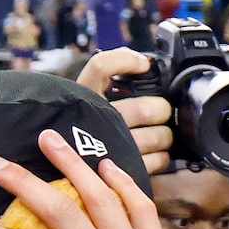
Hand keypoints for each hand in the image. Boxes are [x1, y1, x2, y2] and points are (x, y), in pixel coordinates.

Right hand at [76, 46, 173, 173]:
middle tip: (162, 111)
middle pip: (145, 108)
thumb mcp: (86, 96)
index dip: (126, 61)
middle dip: (161, 109)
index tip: (144, 65)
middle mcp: (98, 120)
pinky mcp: (125, 167)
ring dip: (166, 134)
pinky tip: (157, 153)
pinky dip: (163, 155)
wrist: (63, 167)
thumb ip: (110, 73)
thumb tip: (142, 62)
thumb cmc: (81, 128)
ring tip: (161, 134)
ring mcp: (113, 146)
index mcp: (85, 97)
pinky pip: (157, 159)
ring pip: (156, 135)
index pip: (101, 67)